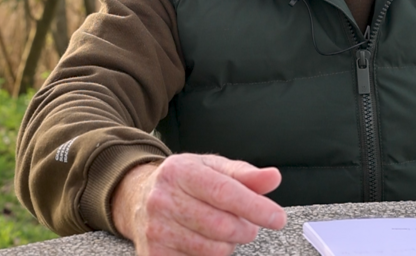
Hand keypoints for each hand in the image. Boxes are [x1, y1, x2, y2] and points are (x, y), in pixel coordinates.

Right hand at [111, 153, 286, 255]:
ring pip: (213, 250)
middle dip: (244, 228)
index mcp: (179, 171)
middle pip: (221, 225)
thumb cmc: (183, 182)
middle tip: (245, 224)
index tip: (277, 218)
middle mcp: (163, 199)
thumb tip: (273, 177)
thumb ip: (245, 175)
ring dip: (228, 244)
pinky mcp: (155, 255)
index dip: (255, 207)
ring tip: (220, 230)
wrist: (138, 198)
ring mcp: (156, 230)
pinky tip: (203, 241)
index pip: (224, 192)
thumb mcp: (211, 168)